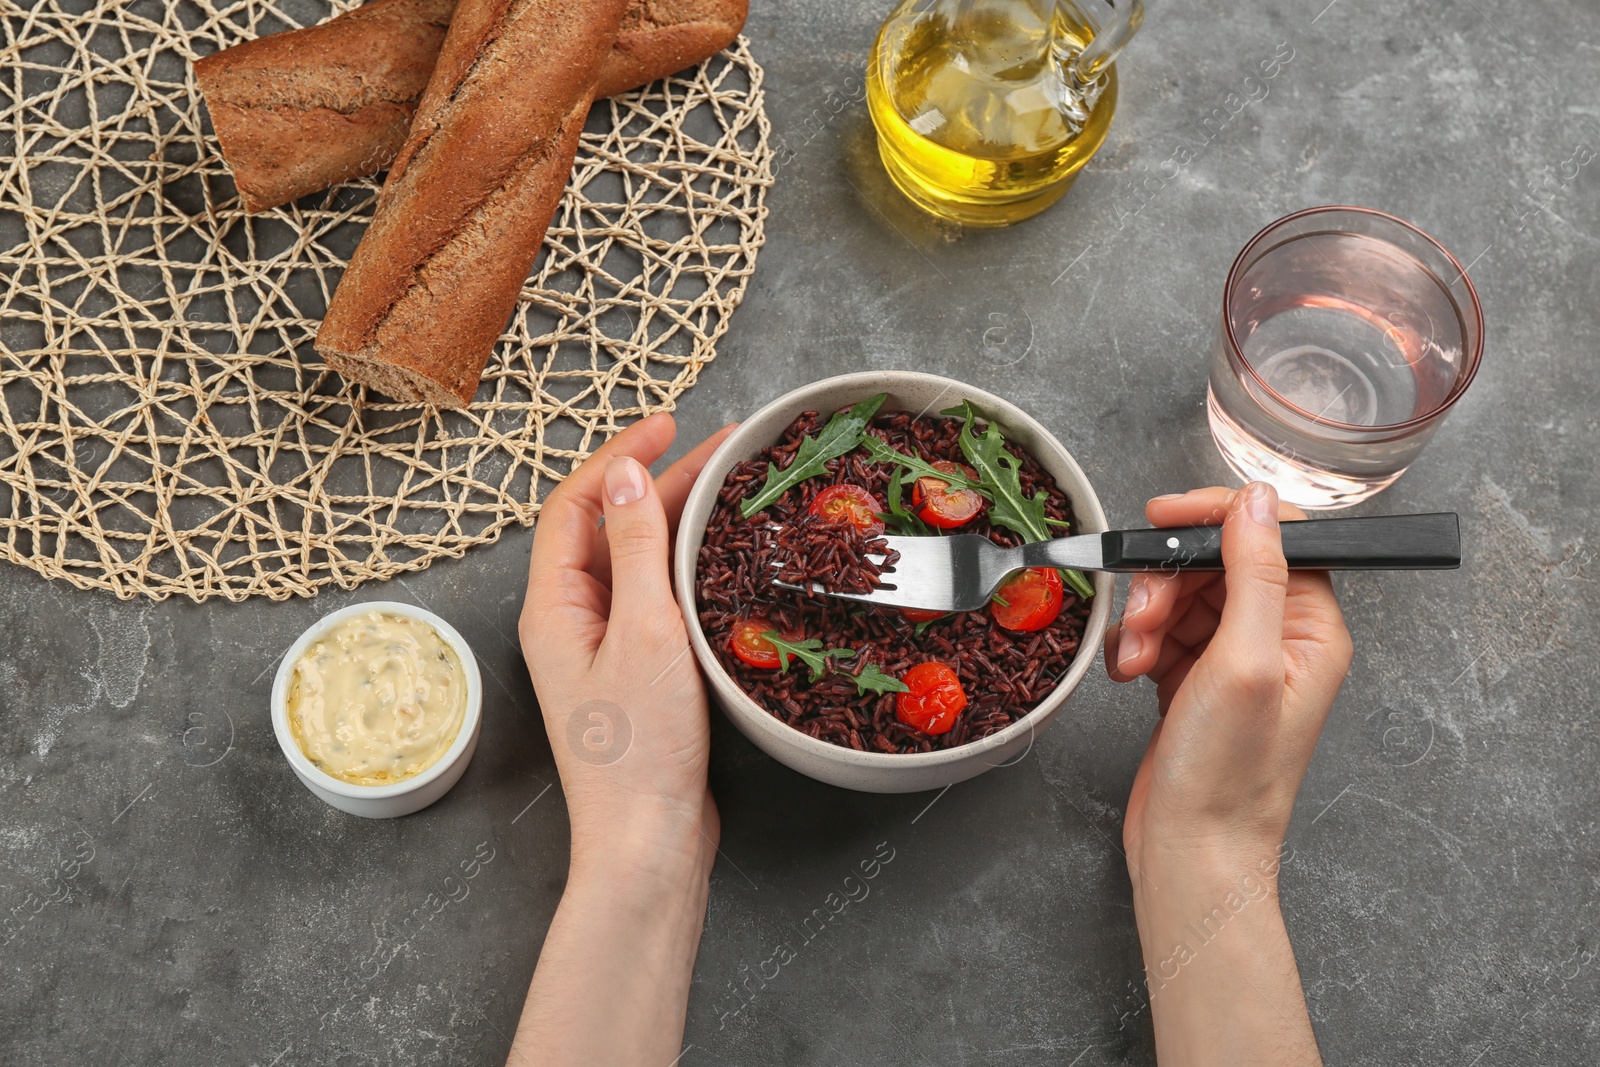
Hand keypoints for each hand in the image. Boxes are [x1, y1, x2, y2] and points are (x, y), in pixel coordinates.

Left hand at [518, 412, 734, 871]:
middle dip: (661, 482)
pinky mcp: (641, 672)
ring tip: (732, 488)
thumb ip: (635, 551)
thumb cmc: (638, 750)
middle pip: (610, 528)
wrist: (649, 841)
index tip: (666, 425)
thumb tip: (624, 476)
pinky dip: (690, 566)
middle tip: (722, 450)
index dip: (617, 456)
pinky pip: (659, 599)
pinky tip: (727, 555)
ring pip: (639, 562)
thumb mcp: (642, 634)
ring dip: (679, 521)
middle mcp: (573, 621)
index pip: (574, 506)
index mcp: (554, 607)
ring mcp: (607, 648)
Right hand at [1105, 483, 1352, 869]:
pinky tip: (1129, 673)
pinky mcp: (1194, 681)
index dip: (1217, 517)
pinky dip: (1136, 645)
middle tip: (1145, 617)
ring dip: (1146, 617)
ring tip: (1135, 659)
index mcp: (1312, 629)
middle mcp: (1279, 639)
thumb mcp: (1245, 663)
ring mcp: (1234, 661)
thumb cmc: (1229, 777)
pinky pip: (1160, 632)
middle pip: (1215, 562)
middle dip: (1167, 582)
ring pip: (1181, 595)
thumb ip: (1254, 573)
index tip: (1163, 518)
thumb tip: (1258, 501)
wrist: (1192, 850)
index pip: (1274, 535)